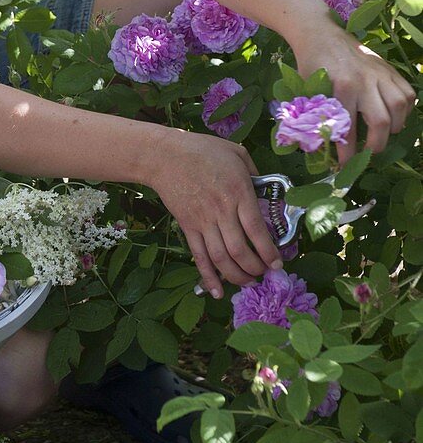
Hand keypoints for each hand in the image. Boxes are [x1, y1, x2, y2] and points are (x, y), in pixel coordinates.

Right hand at [151, 130, 282, 299]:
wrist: (164, 156)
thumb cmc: (202, 150)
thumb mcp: (236, 152)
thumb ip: (254, 172)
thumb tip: (266, 190)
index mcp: (238, 192)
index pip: (257, 230)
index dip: (269, 252)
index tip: (278, 264)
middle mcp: (222, 211)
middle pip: (240, 250)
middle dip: (255, 268)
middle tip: (264, 274)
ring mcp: (203, 221)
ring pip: (221, 258)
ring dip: (236, 276)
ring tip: (247, 282)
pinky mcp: (187, 226)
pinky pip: (199, 256)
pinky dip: (208, 277)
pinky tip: (217, 292)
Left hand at [292, 23, 415, 163]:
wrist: (321, 35)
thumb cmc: (312, 66)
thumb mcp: (309, 92)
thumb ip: (317, 119)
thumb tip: (321, 150)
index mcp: (342, 87)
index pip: (349, 129)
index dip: (348, 152)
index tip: (345, 165)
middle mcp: (365, 81)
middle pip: (382, 121)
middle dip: (376, 144)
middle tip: (367, 152)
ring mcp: (380, 73)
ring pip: (399, 107)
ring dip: (394, 127)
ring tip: (382, 134)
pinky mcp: (388, 69)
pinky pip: (407, 93)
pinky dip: (404, 109)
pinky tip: (394, 116)